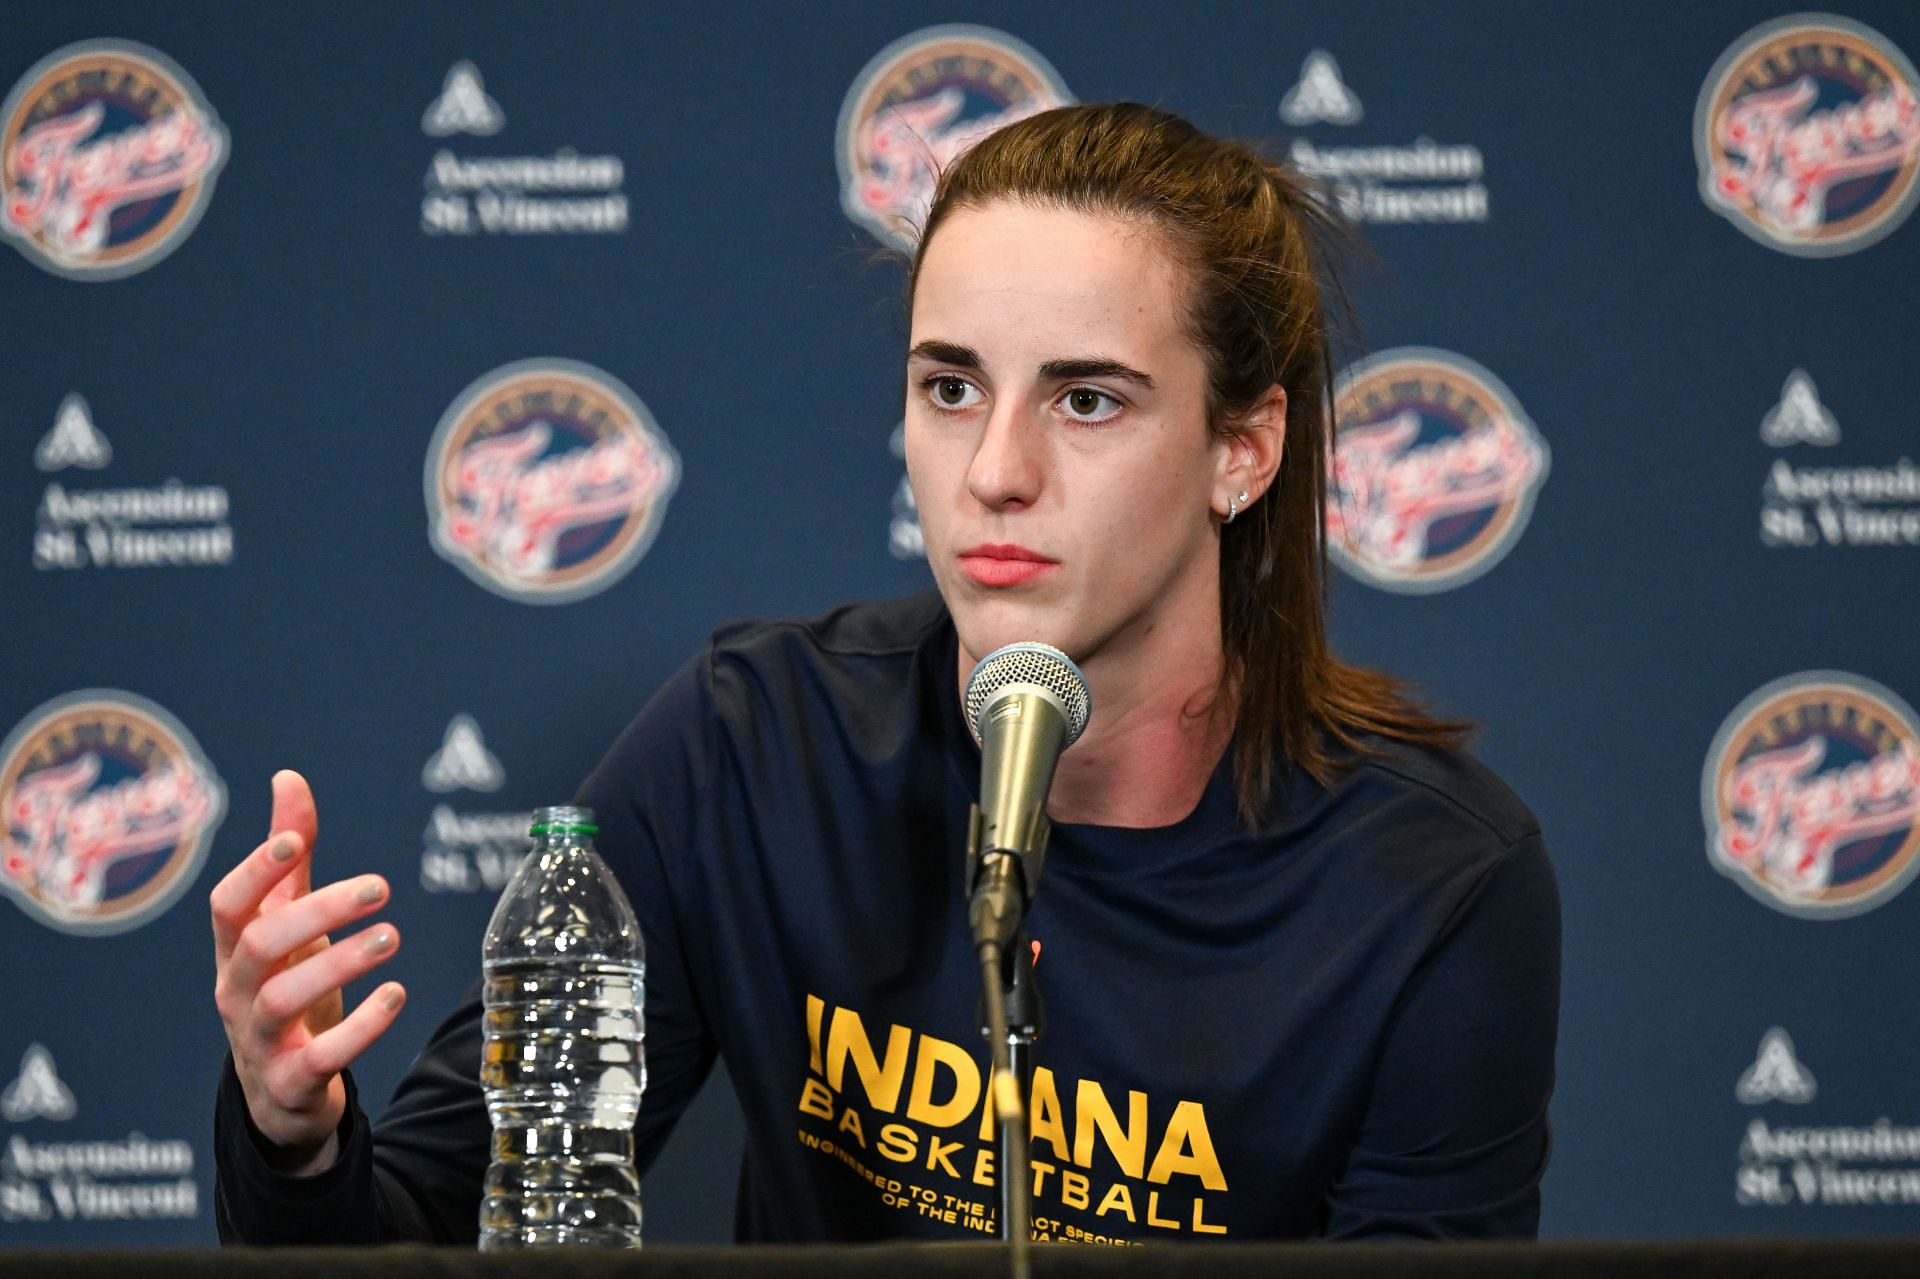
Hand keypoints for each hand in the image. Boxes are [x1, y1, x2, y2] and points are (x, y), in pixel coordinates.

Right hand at [210, 770, 405, 1173]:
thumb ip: (289, 859)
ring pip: (281, 1000)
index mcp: (235, 951)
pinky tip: (397, 995)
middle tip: (379, 887)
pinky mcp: (291, 1083)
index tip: (293, 840)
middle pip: (259, 946)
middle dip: (317, 912)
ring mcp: (259, 1042)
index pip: (227, 907)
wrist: (283, 1092)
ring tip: (392, 937)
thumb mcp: (288, 924)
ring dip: (340, 964)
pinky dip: (361, 1028)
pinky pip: (319, 1059)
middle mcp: (237, 993)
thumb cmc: (287, 988)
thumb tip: (288, 778)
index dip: (253, 873)